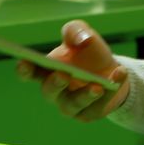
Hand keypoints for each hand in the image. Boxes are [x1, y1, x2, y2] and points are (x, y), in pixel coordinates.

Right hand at [16, 20, 130, 122]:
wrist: (113, 70)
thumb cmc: (89, 52)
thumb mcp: (82, 34)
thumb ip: (76, 31)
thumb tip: (81, 40)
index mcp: (46, 70)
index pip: (29, 72)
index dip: (24, 69)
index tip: (25, 62)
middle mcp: (54, 90)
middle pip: (49, 91)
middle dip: (55, 84)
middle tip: (63, 74)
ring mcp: (70, 105)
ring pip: (72, 104)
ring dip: (85, 95)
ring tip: (98, 85)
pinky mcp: (89, 114)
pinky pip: (97, 107)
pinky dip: (109, 92)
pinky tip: (119, 74)